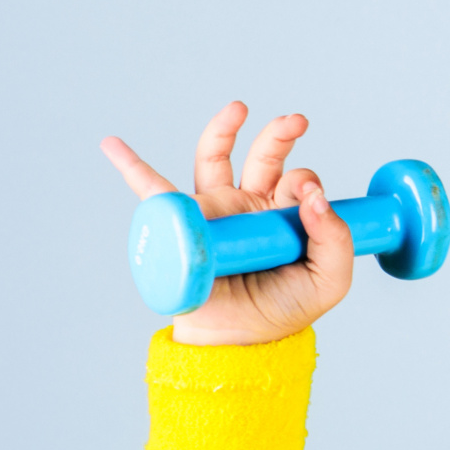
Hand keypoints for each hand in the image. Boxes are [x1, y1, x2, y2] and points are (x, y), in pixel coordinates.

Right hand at [101, 102, 353, 345]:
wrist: (239, 341)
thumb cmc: (282, 311)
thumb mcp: (329, 280)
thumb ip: (336, 240)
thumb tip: (318, 197)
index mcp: (284, 215)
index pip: (298, 183)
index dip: (305, 184)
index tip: (307, 199)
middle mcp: (250, 206)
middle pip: (264, 157)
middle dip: (280, 134)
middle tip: (296, 121)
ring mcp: (214, 210)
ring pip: (214, 158)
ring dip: (223, 129)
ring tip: (239, 108)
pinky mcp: (183, 222)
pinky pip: (150, 190)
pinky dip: (129, 166)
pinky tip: (113, 144)